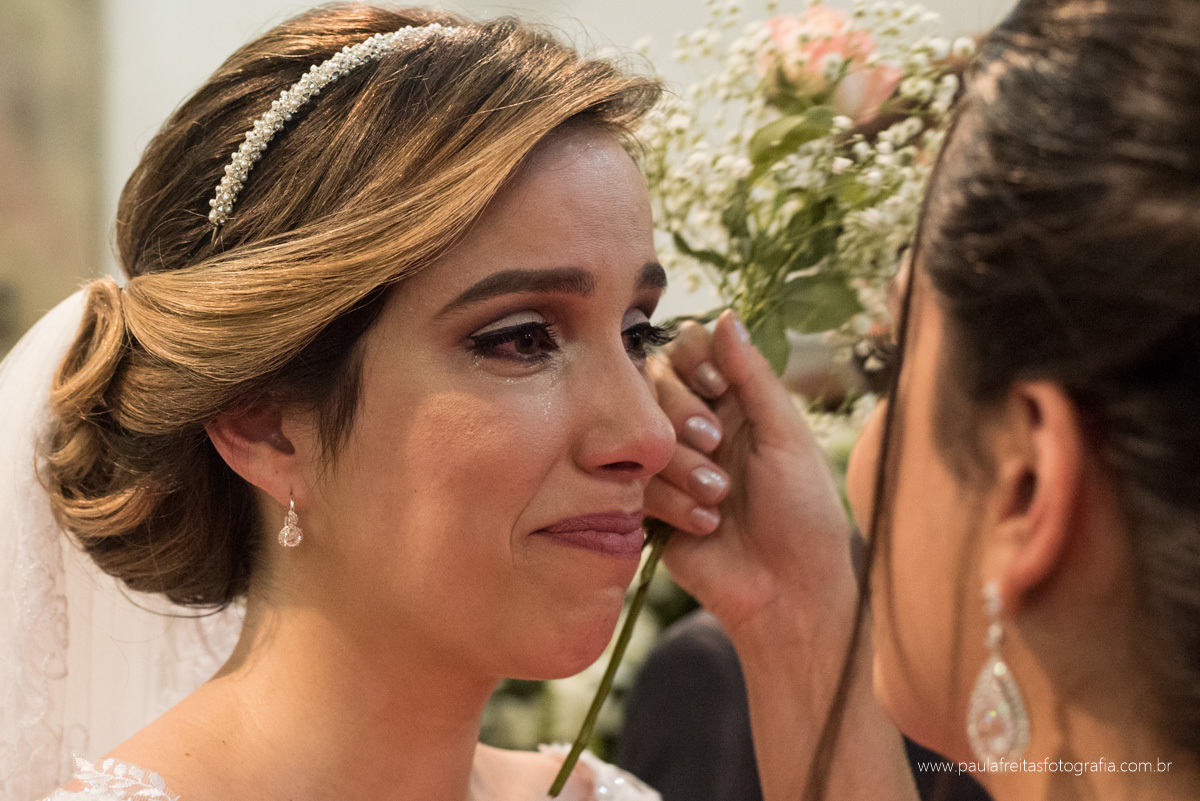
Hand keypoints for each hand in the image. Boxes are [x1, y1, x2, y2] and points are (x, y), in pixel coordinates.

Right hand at [646, 311, 857, 644]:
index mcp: (735, 402)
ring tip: (719, 499)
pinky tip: (705, 525)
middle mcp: (697, 426)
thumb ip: (752, 377)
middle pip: (653, 384)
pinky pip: (633, 484)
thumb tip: (727, 316)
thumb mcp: (786, 437)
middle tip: (715, 444)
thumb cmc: (803, 513)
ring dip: (681, 465)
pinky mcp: (649, 507)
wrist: (787, 593)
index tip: (712, 383)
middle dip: (682, 412)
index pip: (688, 350)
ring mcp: (670, 465)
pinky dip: (671, 503)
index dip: (691, 359)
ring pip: (639, 435)